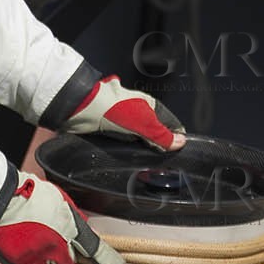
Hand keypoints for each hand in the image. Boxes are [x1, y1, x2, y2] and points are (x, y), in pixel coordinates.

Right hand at [0, 174, 124, 263]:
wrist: (0, 197)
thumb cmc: (29, 192)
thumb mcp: (60, 199)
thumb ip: (74, 217)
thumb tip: (83, 229)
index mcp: (68, 229)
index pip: (93, 250)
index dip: (105, 261)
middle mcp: (55, 247)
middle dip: (63, 256)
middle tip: (53, 242)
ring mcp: (36, 256)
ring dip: (44, 258)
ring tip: (33, 238)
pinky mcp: (18, 262)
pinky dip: (26, 257)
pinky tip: (21, 241)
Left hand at [61, 75, 185, 151]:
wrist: (83, 109)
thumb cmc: (112, 109)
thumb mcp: (145, 124)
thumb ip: (162, 135)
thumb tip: (180, 142)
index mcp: (150, 105)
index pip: (170, 123)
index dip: (174, 137)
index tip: (177, 150)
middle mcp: (138, 111)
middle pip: (154, 131)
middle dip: (158, 144)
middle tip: (161, 158)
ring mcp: (124, 120)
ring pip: (139, 137)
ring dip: (141, 147)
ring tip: (145, 158)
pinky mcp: (111, 129)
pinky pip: (125, 142)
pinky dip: (127, 148)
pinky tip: (128, 153)